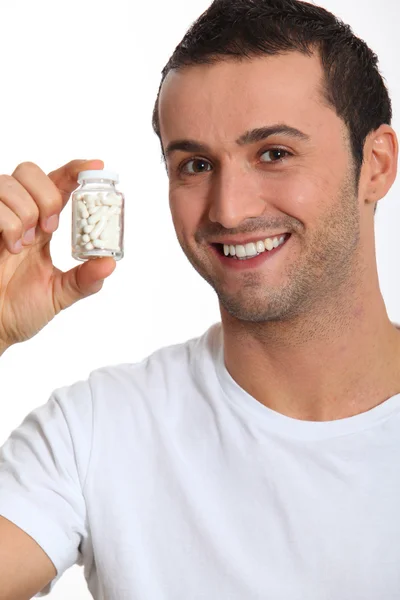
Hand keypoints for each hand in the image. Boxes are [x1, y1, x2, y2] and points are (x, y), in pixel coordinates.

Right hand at [0, 159, 115, 348]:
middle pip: (31, 172)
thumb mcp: (60, 294)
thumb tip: (110, 264)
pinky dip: (8, 224)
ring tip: (25, 245)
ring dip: (26, 213)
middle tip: (51, 227)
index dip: (75, 171)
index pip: (58, 185)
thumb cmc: (19, 310)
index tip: (96, 167)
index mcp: (42, 227)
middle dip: (47, 195)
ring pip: (10, 183)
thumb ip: (85, 280)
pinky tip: (10, 247)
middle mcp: (19, 216)